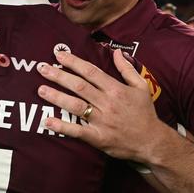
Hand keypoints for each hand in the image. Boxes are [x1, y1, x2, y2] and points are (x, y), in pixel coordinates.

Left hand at [37, 49, 164, 161]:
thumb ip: (127, 69)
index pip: (90, 71)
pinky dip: (62, 126)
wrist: (152, 141)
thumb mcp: (141, 87)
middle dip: (59, 75)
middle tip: (41, 68)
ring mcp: (102, 121)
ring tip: (40, 89)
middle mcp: (107, 103)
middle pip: (79, 86)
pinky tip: (48, 121)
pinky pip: (78, 131)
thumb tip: (116, 52)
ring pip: (76, 105)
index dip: (73, 62)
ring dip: (57, 97)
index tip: (58, 55)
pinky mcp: (98, 138)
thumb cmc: (145, 113)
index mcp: (115, 89)